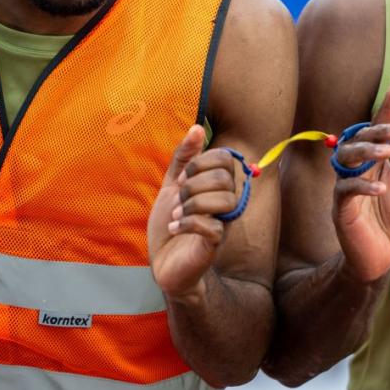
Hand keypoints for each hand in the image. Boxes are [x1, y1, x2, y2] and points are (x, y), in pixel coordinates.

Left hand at [148, 125, 242, 301]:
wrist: (164, 262)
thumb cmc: (171, 223)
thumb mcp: (171, 185)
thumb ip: (184, 159)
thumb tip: (197, 127)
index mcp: (217, 185)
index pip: (225, 158)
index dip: (201, 162)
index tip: (182, 177)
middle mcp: (225, 202)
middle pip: (225, 178)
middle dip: (194, 184)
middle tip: (178, 198)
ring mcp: (223, 223)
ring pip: (226, 201)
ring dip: (193, 203)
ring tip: (177, 215)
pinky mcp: (214, 245)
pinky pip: (214, 228)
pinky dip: (189, 224)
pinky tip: (175, 228)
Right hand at [331, 82, 389, 283]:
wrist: (383, 257)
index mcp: (375, 161)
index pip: (378, 129)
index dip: (387, 108)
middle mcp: (358, 169)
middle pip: (359, 139)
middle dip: (377, 130)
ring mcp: (346, 187)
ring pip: (346, 159)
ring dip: (366, 152)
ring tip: (387, 153)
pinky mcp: (341, 208)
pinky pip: (346, 190)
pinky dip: (363, 186)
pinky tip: (382, 188)